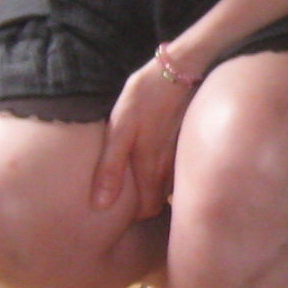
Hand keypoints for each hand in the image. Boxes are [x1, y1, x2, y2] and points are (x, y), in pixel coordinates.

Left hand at [91, 61, 194, 217]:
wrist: (180, 71)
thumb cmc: (145, 98)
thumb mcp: (120, 128)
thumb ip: (110, 168)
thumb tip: (101, 206)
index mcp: (150, 171)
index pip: (147, 212)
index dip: (134, 215)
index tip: (120, 208)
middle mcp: (170, 171)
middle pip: (159, 203)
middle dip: (145, 206)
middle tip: (127, 196)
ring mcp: (181, 159)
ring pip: (169, 188)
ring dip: (157, 190)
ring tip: (139, 181)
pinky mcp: (187, 146)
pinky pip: (177, 171)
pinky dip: (168, 174)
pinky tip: (156, 160)